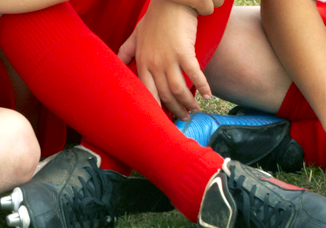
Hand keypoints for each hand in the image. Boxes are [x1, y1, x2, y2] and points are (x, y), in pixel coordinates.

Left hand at [119, 0, 208, 120]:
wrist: (171, 1)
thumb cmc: (155, 17)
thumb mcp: (136, 34)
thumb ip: (126, 50)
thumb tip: (118, 62)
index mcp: (142, 61)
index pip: (147, 92)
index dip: (156, 108)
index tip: (163, 118)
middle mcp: (154, 63)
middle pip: (165, 95)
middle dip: (175, 110)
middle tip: (184, 117)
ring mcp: (168, 58)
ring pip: (179, 89)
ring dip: (188, 102)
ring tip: (195, 109)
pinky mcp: (184, 52)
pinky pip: (194, 74)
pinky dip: (202, 87)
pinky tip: (208, 95)